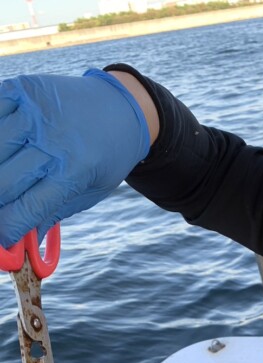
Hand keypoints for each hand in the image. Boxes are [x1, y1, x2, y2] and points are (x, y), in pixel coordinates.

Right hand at [0, 69, 149, 246]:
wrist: (121, 108)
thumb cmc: (105, 157)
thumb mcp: (90, 192)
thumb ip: (53, 213)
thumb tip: (20, 243)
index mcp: (75, 170)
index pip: (28, 208)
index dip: (7, 228)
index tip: (2, 238)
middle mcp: (53, 139)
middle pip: (3, 182)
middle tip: (1, 211)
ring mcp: (34, 111)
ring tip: (5, 183)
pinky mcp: (22, 88)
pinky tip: (3, 154)